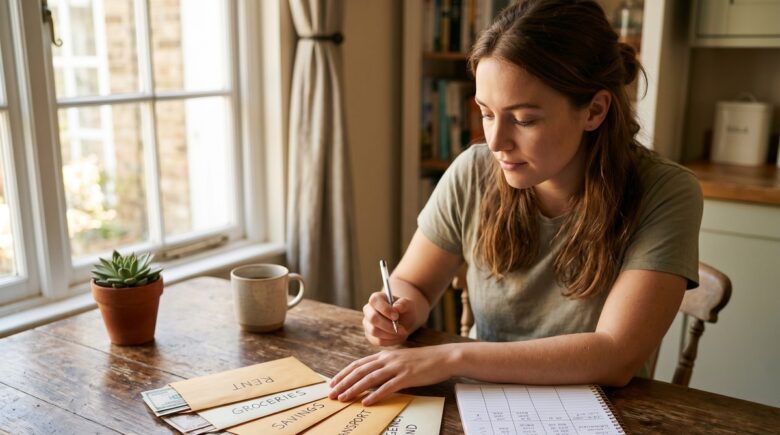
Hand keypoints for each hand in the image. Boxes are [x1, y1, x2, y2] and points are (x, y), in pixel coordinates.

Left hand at [328, 345, 457, 404]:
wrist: (443, 357)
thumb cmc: (423, 361)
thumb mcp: (400, 360)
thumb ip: (385, 366)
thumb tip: (371, 377)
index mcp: (384, 355)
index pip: (358, 364)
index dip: (344, 374)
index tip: (333, 383)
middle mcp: (388, 359)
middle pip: (360, 371)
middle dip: (344, 383)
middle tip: (332, 394)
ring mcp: (397, 367)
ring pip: (370, 379)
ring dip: (354, 389)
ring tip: (344, 398)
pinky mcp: (407, 376)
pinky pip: (388, 387)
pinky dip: (376, 395)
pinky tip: (367, 402)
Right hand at [362, 291, 416, 345]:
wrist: (405, 321)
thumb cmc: (405, 310)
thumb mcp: (408, 304)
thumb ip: (403, 303)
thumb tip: (396, 307)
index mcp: (376, 298)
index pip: (375, 301)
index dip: (385, 309)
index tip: (396, 316)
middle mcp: (368, 310)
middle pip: (372, 318)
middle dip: (389, 326)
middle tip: (402, 329)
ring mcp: (367, 323)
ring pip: (374, 331)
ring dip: (391, 334)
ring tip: (402, 333)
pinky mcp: (370, 335)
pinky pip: (377, 341)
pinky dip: (390, 341)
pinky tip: (397, 337)